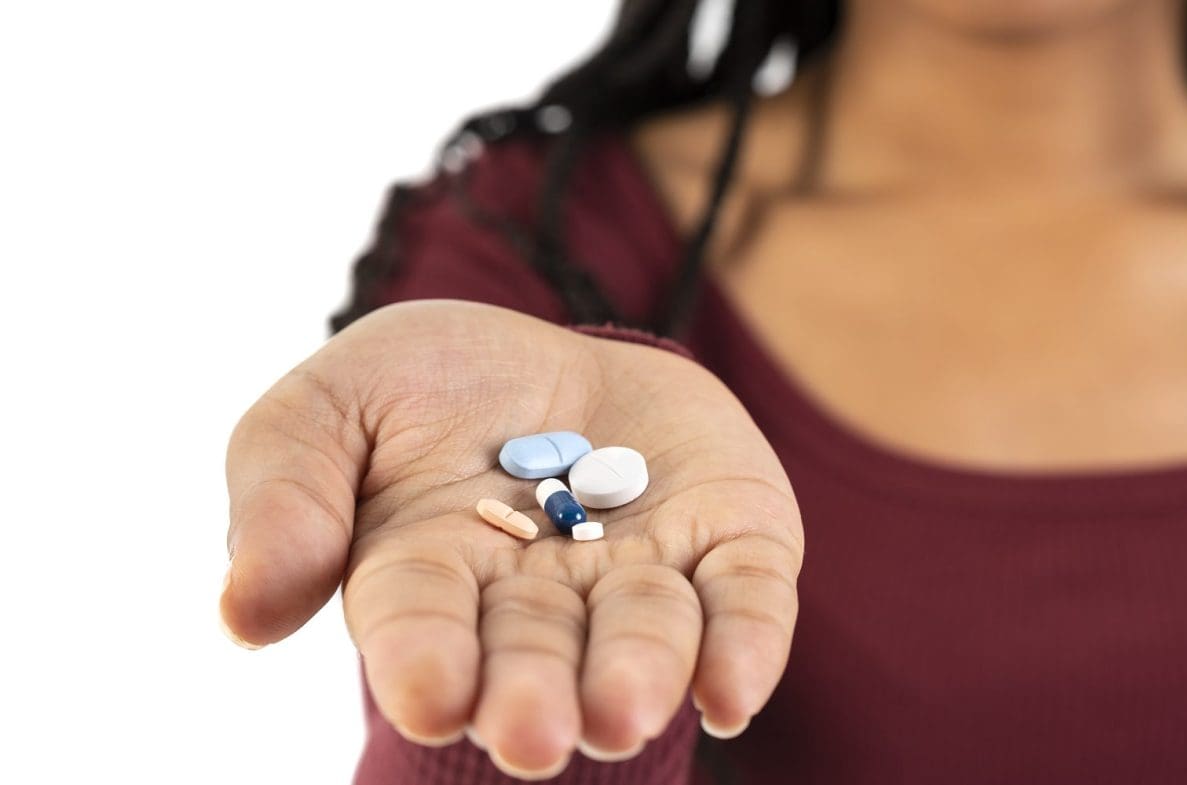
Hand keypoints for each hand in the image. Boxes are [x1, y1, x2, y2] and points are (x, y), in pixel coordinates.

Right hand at [219, 300, 801, 778]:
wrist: (556, 357)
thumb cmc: (433, 389)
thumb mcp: (335, 403)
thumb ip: (284, 491)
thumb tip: (243, 612)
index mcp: (431, 578)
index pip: (423, 628)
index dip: (427, 661)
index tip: (431, 693)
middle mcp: (540, 600)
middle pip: (538, 656)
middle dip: (534, 695)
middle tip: (535, 733)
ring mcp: (641, 576)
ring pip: (646, 638)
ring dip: (639, 675)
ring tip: (625, 712)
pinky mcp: (729, 543)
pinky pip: (746, 603)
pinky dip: (744, 645)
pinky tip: (734, 690)